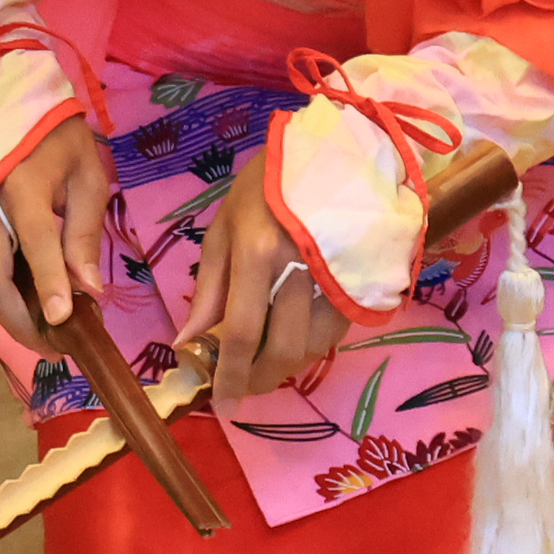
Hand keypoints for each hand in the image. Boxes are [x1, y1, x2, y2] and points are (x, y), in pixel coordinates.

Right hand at [0, 111, 111, 344]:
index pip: (36, 244)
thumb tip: (89, 288)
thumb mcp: (87, 173)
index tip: (63, 322)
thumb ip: (85, 231)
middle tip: (54, 349)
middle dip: (19, 323)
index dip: (49, 286)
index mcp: (22, 186)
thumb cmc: (55, 137)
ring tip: (43, 334)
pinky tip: (24, 307)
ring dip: (7, 315)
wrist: (1, 105)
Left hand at [177, 178, 343, 398]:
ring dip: (286, 368)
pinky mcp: (365, 281)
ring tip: (263, 366)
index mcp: (258, 252)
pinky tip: (293, 342)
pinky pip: (337, 332)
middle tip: (243, 389)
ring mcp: (338, 276)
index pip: (241, 332)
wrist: (338, 149)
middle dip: (260, 380)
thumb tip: (188, 341)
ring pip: (314, 348)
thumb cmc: (269, 183)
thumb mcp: (225, 224)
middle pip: (283, 350)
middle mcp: (302, 269)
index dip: (230, 375)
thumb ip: (209, 286)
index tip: (222, 404)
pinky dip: (312, 348)